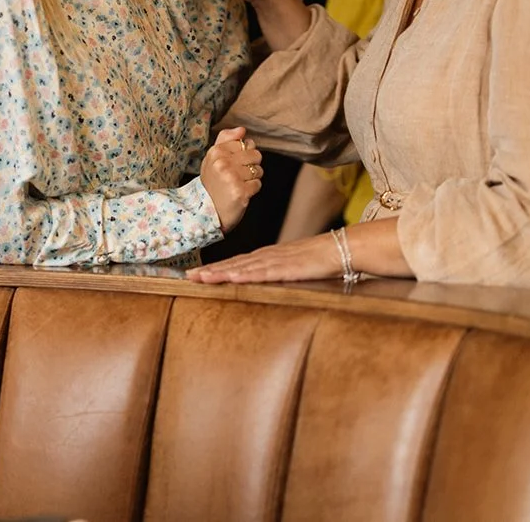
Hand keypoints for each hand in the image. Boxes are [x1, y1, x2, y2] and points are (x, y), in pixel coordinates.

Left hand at [186, 234, 343, 282]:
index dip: (214, 268)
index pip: (235, 263)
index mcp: (267, 257)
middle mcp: (267, 257)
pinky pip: (263, 272)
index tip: (196, 274)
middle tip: (187, 276)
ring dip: (220, 273)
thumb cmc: (319, 259)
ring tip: (200, 278)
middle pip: (233, 264)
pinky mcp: (287, 268)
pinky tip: (231, 277)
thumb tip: (264, 283)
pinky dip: (245, 275)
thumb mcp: (293, 268)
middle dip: (210, 270)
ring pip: (242, 268)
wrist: (341, 248)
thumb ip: (278, 273)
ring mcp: (276, 261)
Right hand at [199, 126, 263, 233]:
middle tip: (237, 176)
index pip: (245, 143)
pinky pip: (258, 184)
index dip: (243, 154)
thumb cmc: (213, 184)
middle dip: (250, 166)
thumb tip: (242, 129)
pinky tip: (240, 193)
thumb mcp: (212, 159)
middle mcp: (223, 163)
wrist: (207, 212)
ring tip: (238, 185)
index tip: (232, 164)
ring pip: (258, 170)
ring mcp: (232, 177)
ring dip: (252, 179)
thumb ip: (225, 139)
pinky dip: (252, 190)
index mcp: (216, 152)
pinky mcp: (240, 192)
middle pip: (255, 155)